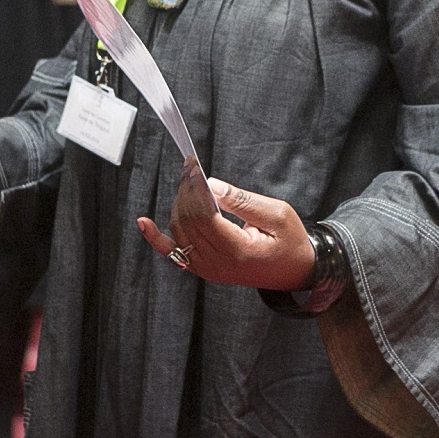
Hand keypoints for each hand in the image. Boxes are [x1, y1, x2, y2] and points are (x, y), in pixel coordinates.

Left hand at [135, 160, 317, 290]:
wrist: (295, 271)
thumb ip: (243, 201)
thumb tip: (211, 185)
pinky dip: (155, 238)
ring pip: (179, 230)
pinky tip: (144, 222)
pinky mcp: (203, 268)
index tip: (194, 166)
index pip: (204, 216)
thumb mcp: (277, 215)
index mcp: (238, 251)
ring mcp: (207, 269)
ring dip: (178, 203)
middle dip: (186, 189)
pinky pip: (172, 253)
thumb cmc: (290, 242)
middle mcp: (218, 264)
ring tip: (187, 181)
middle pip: (188, 220)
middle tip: (189, 167)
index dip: (195, 188)